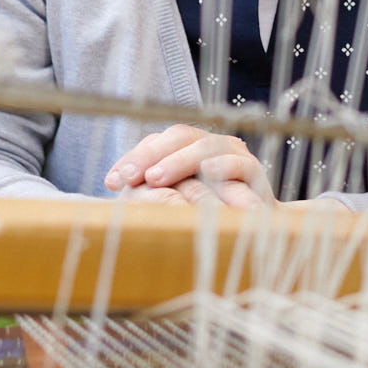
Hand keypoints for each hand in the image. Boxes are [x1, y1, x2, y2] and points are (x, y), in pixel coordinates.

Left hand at [105, 124, 274, 207]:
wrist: (254, 231)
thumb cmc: (208, 218)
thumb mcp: (175, 203)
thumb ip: (151, 191)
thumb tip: (112, 186)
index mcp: (188, 149)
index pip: (157, 142)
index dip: (133, 157)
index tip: (112, 181)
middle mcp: (210, 146)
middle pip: (179, 136)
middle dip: (150, 155)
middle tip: (129, 177)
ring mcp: (233, 155)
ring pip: (205, 146)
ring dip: (178, 160)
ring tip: (156, 178)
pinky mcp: (255, 172)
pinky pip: (238, 162)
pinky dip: (223, 164)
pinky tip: (208, 172)